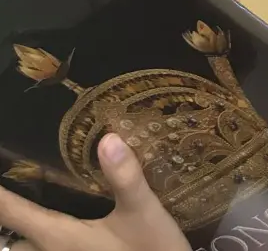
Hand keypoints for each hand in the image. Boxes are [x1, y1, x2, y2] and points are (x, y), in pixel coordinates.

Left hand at [0, 133, 190, 250]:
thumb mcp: (143, 212)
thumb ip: (125, 177)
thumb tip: (108, 138)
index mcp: (58, 237)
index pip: (12, 213)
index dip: (0, 194)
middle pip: (16, 236)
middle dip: (11, 214)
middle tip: (20, 187)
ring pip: (32, 248)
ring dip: (28, 231)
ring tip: (40, 205)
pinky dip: (46, 239)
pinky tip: (68, 226)